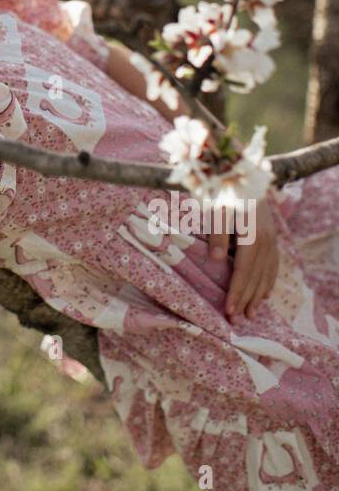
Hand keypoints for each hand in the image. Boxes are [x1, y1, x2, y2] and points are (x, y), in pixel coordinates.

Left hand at [214, 195, 279, 324]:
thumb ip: (217, 234)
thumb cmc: (225, 188)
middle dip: (246, 299)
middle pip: (256, 276)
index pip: (243, 271)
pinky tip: (265, 292)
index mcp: (252, 235)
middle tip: (236, 320)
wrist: (243, 170)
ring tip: (251, 313)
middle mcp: (266, 239)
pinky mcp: (270, 233)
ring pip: (266, 272)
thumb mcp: (216, 208)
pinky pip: (273, 262)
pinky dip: (269, 279)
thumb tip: (216, 261)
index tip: (228, 311)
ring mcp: (271, 236)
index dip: (236, 292)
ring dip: (258, 294)